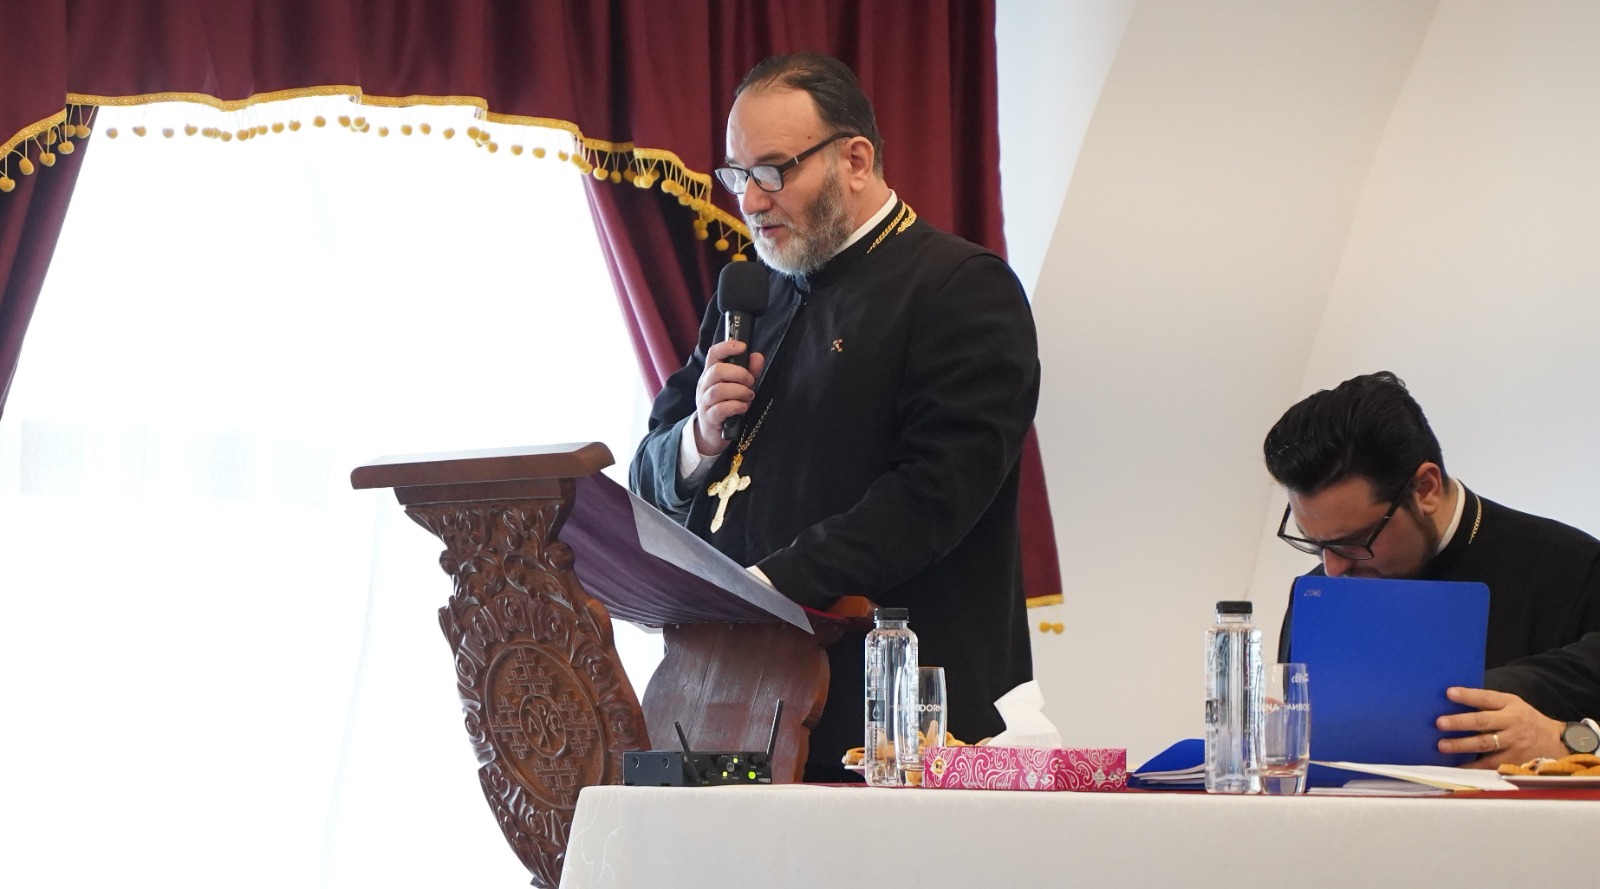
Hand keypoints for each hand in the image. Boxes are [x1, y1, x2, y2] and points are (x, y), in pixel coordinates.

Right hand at [692, 339, 764, 455]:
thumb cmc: (727, 404)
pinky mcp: (709, 418)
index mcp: (711, 373)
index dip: (727, 347)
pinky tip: (743, 407)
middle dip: (739, 373)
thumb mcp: (739, 386)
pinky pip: (721, 409)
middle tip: (750, 381)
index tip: (743, 347)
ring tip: (749, 395)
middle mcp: (704, 385)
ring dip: (739, 391)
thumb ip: (749, 371)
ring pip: (718, 390)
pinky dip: (736, 406)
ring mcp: (705, 402)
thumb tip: (758, 356)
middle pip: (717, 371)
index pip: (714, 353)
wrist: (712, 433)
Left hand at [1435, 686, 1566, 767]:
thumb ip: (1490, 704)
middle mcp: (1512, 722)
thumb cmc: (1525, 720)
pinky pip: (1489, 764)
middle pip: (1483, 721)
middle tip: (1440, 722)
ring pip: (1485, 744)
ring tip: (1442, 745)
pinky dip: (1471, 766)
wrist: (1555, 742)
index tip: (1449, 693)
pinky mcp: (1513, 760)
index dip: (1468, 695)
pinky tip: (1456, 766)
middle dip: (1460, 722)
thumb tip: (1453, 701)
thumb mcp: (1513, 705)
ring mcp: (1513, 743)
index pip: (1486, 698)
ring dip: (1461, 745)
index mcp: (1510, 705)